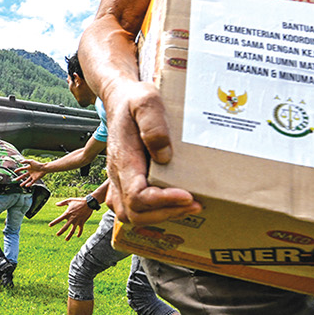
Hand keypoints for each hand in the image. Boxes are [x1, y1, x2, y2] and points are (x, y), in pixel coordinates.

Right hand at [17, 159, 45, 186]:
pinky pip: (31, 182)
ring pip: (27, 180)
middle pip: (24, 176)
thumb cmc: (38, 164)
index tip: (15, 171)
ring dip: (24, 182)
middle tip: (16, 180)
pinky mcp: (35, 179)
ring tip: (20, 185)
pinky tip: (26, 185)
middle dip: (20, 178)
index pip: (22, 169)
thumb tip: (20, 162)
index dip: (18, 170)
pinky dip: (29, 184)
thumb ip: (25, 161)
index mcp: (29, 168)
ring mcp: (32, 176)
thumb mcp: (31, 161)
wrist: (44, 168)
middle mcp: (30, 172)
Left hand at [48, 197, 92, 239]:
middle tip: (57, 235)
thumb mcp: (70, 200)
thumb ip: (62, 203)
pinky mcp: (82, 222)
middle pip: (65, 227)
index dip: (54, 223)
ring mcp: (77, 221)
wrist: (89, 203)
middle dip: (61, 232)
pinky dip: (79, 233)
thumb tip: (56, 204)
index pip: (59, 219)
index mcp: (67, 213)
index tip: (49, 225)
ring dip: (69, 236)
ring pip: (72, 231)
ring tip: (66, 239)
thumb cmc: (79, 201)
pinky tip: (77, 236)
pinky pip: (80, 229)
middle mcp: (72, 219)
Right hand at [102, 77, 202, 224]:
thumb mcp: (145, 100)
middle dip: (166, 213)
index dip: (163, 201)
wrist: (119, 98)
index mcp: (124, 159)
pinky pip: (129, 208)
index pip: (137, 195)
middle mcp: (117, 174)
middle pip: (133, 213)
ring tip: (187, 206)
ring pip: (129, 215)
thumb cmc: (133, 99)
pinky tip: (172, 205)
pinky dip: (151, 213)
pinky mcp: (124, 181)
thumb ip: (153, 123)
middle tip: (195, 203)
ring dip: (160, 216)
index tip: (188, 195)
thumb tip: (164, 155)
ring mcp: (118, 180)